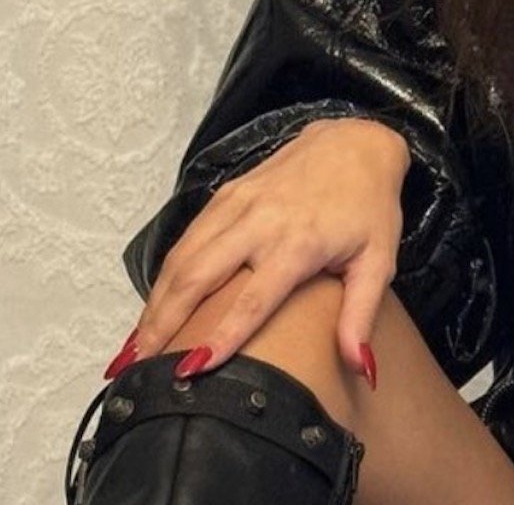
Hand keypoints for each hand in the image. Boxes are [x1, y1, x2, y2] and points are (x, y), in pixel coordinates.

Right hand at [112, 117, 409, 383]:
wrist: (356, 143)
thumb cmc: (370, 207)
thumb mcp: (379, 261)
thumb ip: (362, 315)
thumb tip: (362, 370)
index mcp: (299, 244)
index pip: (252, 299)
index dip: (220, 335)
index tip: (190, 370)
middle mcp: (261, 222)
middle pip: (199, 277)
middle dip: (164, 323)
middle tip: (138, 368)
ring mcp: (239, 203)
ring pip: (183, 257)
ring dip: (156, 301)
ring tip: (134, 347)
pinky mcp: (226, 193)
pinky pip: (188, 237)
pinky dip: (165, 272)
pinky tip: (154, 302)